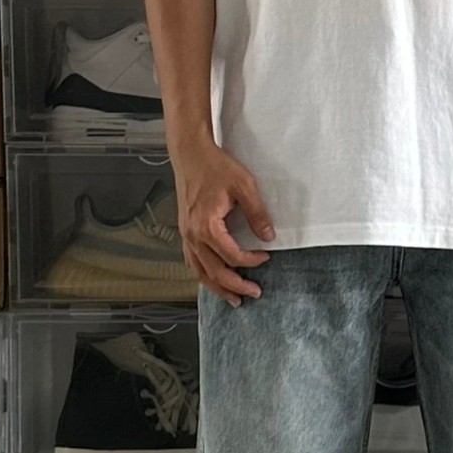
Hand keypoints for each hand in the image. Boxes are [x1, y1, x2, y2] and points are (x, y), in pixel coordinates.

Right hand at [172, 140, 274, 307]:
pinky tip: (212, 280)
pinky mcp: (184, 231)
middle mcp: (193, 235)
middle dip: (236, 286)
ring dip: (217, 287)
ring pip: (200, 272)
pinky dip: (203, 275)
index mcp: (207, 226)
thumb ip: (257, 213)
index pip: (232, 256)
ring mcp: (186, 235)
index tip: (266, 256)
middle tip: (254, 293)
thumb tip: (268, 236)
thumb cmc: (214, 166)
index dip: (252, 261)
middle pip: (214, 272)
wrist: (190, 153)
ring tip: (233, 299)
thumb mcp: (244, 186)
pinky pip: (191, 261)